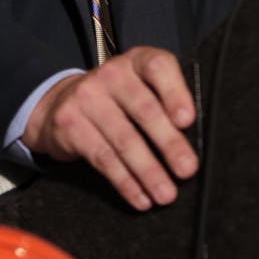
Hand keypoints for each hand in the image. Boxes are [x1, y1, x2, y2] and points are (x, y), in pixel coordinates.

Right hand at [22, 46, 197, 210]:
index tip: (187, 120)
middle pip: (144, 109)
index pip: (157, 67)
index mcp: (135, 61)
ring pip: (124, 139)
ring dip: (149, 172)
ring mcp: (87, 96)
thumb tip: (194, 139)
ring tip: (166, 193)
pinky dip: (125, 182)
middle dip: (169, 143)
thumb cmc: (118, 98)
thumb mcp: (141, 86)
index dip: (174, 92)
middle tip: (187, 169)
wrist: (64, 100)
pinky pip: (103, 158)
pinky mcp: (70, 123)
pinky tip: (140, 196)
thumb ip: (165, 102)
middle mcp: (111, 73)